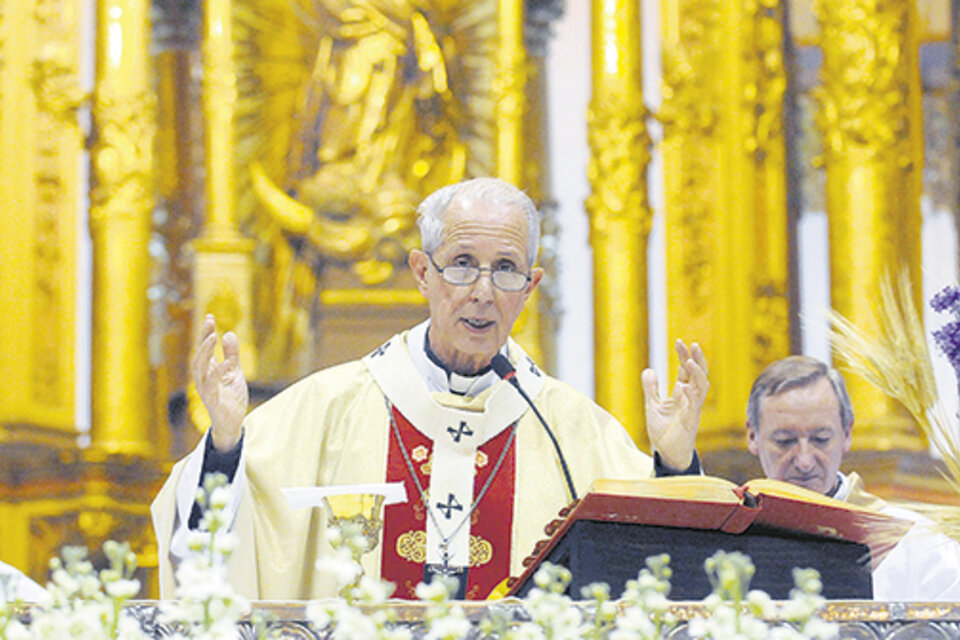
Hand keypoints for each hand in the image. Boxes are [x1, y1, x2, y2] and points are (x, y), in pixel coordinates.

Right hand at [193, 314, 248, 451]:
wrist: (232, 422)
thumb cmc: (231, 397)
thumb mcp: (235, 372)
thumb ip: (232, 354)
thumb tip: (229, 333)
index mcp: (208, 370)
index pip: (204, 348)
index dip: (205, 333)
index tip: (209, 316)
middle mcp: (203, 378)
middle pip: (199, 355)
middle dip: (203, 338)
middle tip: (209, 323)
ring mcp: (205, 389)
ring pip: (200, 368)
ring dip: (206, 351)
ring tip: (213, 336)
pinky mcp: (212, 400)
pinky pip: (212, 384)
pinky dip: (219, 372)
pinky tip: (228, 362)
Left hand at [642, 339, 708, 469]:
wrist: (667, 453)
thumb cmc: (664, 431)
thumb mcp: (653, 406)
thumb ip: (651, 389)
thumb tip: (649, 369)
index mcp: (683, 394)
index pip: (686, 370)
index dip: (684, 356)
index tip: (679, 341)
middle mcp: (691, 399)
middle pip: (698, 374)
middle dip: (696, 359)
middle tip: (691, 344)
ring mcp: (692, 409)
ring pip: (702, 387)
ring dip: (697, 374)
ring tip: (689, 361)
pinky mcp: (690, 421)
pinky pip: (694, 405)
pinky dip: (689, 394)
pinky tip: (683, 385)